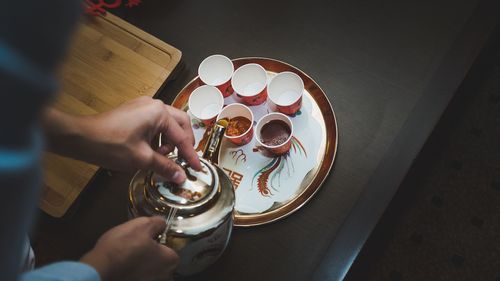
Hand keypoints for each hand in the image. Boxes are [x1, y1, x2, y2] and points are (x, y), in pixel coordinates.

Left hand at [43, 96, 201, 182]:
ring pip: (167, 123)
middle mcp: (154, 105)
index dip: (190, 155)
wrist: (80, 138)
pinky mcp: (134, 111)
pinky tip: (151, 150)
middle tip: (182, 160)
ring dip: (169, 141)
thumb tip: (181, 176)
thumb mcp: (141, 159)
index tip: (197, 169)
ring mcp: (143, 106)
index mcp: (159, 113)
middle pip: (180, 124)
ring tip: (160, 157)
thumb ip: (165, 166)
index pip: (182, 137)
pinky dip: (158, 137)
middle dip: (183, 143)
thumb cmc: (110, 145)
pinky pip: (155, 123)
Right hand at [80, 217, 178, 280]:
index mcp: (171, 261)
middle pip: (161, 262)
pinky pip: (138, 276)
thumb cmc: (124, 246)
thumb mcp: (142, 225)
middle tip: (136, 245)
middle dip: (152, 255)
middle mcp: (164, 277)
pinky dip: (132, 271)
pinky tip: (122, 265)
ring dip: (141, 264)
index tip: (148, 237)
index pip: (171, 249)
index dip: (159, 241)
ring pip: (149, 270)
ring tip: (127, 255)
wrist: (100, 269)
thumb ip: (157, 223)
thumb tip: (161, 224)